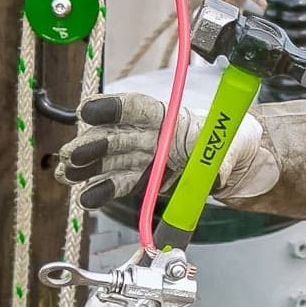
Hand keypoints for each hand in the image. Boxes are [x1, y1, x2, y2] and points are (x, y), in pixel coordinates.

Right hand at [56, 93, 262, 210]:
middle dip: (92, 145)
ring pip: (112, 160)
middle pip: (117, 136)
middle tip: (71, 154)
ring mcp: (146, 157)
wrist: (238, 163)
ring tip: (67, 174)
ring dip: (88, 168)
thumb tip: (216, 172)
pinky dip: (103, 191)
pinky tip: (86, 196)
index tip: (88, 111)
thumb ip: (221, 156)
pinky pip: (122, 184)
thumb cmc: (232, 143)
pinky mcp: (146, 179)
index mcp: (170, 117)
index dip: (113, 109)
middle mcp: (153, 135)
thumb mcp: (234, 145)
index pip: (139, 109)